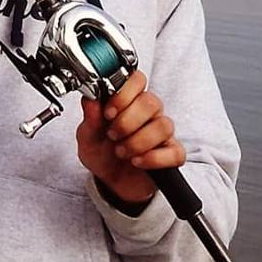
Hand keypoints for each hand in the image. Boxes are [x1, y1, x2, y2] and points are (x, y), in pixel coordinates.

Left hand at [75, 70, 184, 205]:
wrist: (111, 181)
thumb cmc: (102, 153)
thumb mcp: (87, 136)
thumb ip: (89, 118)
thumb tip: (90, 98)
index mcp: (128, 100)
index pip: (137, 79)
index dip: (124, 93)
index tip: (108, 112)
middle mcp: (148, 113)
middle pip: (151, 102)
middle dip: (127, 121)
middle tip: (113, 134)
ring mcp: (162, 133)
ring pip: (163, 125)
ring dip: (138, 141)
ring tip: (122, 151)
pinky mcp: (172, 154)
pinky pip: (174, 151)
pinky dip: (153, 158)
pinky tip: (137, 162)